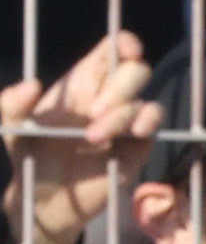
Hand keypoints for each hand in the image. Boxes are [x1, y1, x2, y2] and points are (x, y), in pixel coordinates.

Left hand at [0, 31, 158, 243]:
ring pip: (145, 101)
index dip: (124, 43)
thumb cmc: (28, 156)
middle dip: (121, 87)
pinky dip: (147, 123)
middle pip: (136, 71)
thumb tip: (33, 85)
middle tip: (95, 113)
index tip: (127, 50)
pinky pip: (153, 126)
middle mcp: (108, 98)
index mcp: (80, 83)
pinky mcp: (137, 148)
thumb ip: (10, 104)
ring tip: (95, 137)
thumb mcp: (9, 128)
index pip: (112, 51)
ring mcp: (126, 123)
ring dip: (123, 114)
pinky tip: (131, 134)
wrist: (44, 199)